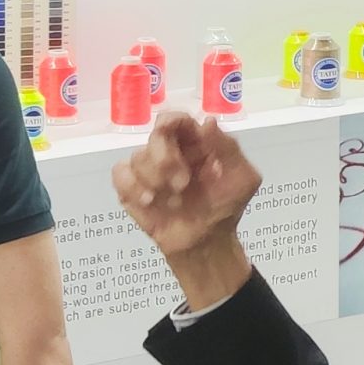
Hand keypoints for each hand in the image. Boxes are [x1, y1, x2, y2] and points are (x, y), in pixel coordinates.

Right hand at [112, 113, 261, 308]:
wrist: (205, 245)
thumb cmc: (225, 209)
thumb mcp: (243, 178)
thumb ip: (228, 148)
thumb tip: (207, 122)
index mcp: (195, 143)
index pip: (178, 119)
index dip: (171, 120)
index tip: (168, 130)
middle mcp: (169, 151)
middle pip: (155, 135)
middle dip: (166, 159)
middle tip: (182, 184)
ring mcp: (148, 170)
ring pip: (138, 157)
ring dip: (155, 180)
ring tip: (173, 202)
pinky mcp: (130, 188)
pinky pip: (120, 174)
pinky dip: (133, 186)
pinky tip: (149, 202)